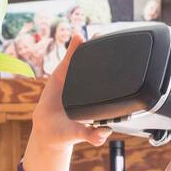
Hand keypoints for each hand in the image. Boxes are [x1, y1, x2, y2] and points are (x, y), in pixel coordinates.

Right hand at [30, 34, 111, 149]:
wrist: (46, 130)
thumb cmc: (66, 133)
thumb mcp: (79, 134)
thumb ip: (91, 135)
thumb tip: (105, 133)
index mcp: (96, 99)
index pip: (108, 82)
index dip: (115, 70)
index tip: (124, 59)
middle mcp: (87, 87)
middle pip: (99, 67)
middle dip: (105, 53)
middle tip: (112, 40)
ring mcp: (75, 79)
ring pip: (85, 60)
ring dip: (90, 47)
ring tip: (97, 36)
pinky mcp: (62, 75)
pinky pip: (69, 59)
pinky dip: (74, 48)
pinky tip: (79, 37)